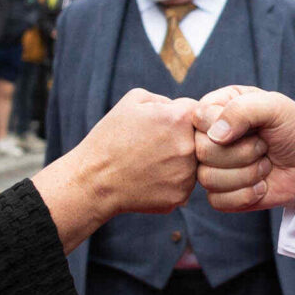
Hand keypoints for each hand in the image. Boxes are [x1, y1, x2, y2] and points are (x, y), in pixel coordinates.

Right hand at [30, 88, 198, 250]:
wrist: (94, 180)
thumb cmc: (110, 137)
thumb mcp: (133, 100)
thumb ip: (165, 99)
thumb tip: (181, 108)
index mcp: (181, 118)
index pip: (199, 112)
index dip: (180, 117)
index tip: (163, 125)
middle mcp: (190, 146)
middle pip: (200, 139)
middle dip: (183, 139)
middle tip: (155, 146)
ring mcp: (187, 174)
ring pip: (194, 163)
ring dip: (179, 161)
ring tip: (150, 163)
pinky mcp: (181, 196)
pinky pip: (184, 184)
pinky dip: (171, 182)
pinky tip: (149, 179)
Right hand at [195, 86, 294, 212]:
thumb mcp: (275, 107)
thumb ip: (242, 109)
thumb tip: (215, 135)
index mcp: (217, 108)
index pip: (198, 118)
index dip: (223, 126)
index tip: (253, 127)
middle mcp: (210, 137)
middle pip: (202, 152)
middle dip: (242, 153)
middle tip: (263, 147)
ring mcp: (213, 166)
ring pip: (207, 178)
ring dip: (246, 175)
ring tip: (264, 165)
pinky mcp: (221, 193)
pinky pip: (216, 200)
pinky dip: (245, 195)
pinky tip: (261, 185)